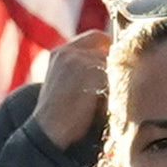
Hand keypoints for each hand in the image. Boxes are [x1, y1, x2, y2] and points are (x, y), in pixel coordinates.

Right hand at [30, 30, 109, 150]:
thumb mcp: (63, 82)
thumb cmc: (58, 113)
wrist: (48, 129)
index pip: (93, 36)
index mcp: (60, 52)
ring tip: (110, 91)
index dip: (106, 47)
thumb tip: (107, 63)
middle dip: (113, 56)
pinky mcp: (90, 72)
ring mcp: (78, 60)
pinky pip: (113, 73)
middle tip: (118, 73)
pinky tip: (109, 98)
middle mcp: (68, 52)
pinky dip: (114, 85)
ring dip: (114, 73)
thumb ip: (79, 67)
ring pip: (110, 59)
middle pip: (104, 43)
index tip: (113, 60)